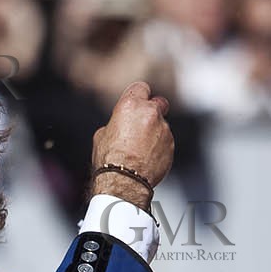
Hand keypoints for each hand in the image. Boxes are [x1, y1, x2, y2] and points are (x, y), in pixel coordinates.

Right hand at [90, 81, 173, 209]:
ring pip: (162, 126)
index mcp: (130, 106)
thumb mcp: (102, 136)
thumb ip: (116, 123)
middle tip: (142, 125)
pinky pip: (166, 143)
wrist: (122, 183)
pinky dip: (159, 149)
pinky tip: (146, 160)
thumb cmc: (109, 161)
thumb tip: (119, 126)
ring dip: (154, 134)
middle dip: (152, 112)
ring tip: (140, 152)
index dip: (138, 96)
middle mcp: (150, 113)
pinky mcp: (170, 145)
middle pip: (158, 103)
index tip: (137, 104)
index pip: (141, 88)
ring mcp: (163, 129)